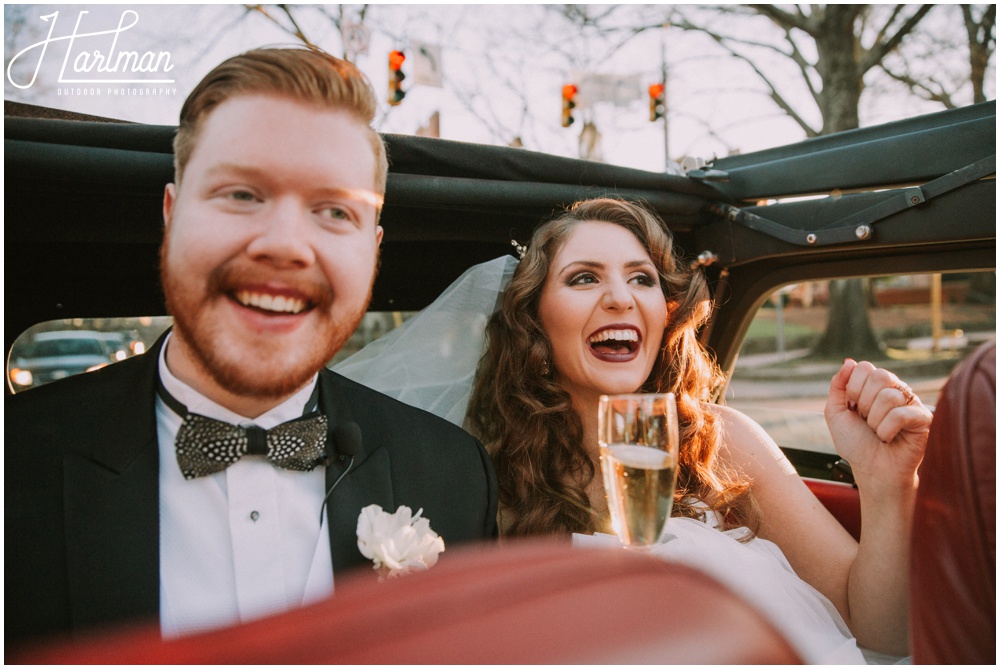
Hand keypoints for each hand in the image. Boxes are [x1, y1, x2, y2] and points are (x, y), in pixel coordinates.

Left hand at [824, 359, 931, 493]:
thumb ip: (838, 386)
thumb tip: (848, 362)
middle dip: (864, 402)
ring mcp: (911, 403)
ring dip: (874, 420)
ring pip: (889, 396)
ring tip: (877, 431)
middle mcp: (895, 390)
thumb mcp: (836, 413)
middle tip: (865, 419)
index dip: (852, 388)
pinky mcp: (924, 418)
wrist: (871, 471)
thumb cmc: (856, 443)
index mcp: (875, 386)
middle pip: (880, 376)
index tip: (852, 408)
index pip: (864, 367)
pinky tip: (888, 438)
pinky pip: (901, 414)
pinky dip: (886, 430)